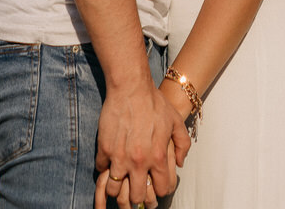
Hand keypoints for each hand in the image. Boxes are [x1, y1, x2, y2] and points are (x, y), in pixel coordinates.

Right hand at [94, 85, 186, 208]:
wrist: (131, 87)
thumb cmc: (154, 102)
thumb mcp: (176, 121)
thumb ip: (183, 144)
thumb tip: (180, 164)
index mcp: (157, 157)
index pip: (161, 190)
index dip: (160, 190)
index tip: (156, 185)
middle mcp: (138, 162)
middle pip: (136, 197)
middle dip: (137, 195)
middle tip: (136, 187)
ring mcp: (119, 157)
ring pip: (114, 190)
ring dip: (117, 186)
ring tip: (121, 179)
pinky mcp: (104, 149)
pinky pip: (101, 169)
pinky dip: (105, 167)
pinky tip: (110, 160)